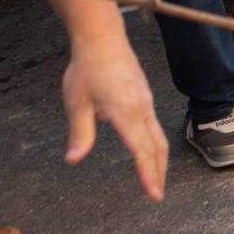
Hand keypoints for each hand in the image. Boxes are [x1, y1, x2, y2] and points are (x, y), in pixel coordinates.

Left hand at [60, 35, 165, 201]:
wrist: (103, 39)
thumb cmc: (87, 69)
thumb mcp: (76, 103)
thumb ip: (80, 133)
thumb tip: (74, 159)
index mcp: (125, 114)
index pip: (141, 151)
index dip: (148, 175)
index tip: (154, 194)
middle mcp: (142, 109)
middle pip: (158, 147)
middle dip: (159, 172)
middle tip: (157, 195)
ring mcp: (146, 102)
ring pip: (158, 136)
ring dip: (158, 159)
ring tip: (154, 176)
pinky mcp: (144, 96)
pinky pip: (153, 124)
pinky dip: (153, 143)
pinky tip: (143, 148)